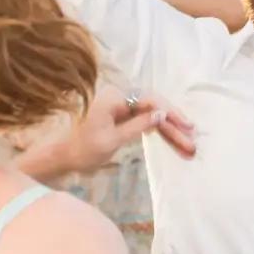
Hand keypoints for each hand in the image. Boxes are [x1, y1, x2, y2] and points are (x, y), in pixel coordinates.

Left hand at [64, 87, 197, 171]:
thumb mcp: (112, 140)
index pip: (149, 101)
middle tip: (192, 137)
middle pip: (153, 106)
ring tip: (187, 142)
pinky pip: (143, 120)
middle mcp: (119, 97)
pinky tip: (172, 137)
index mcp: (114, 97)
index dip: (170, 113)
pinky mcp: (120, 117)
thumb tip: (161, 115)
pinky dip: (157, 130)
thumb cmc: (82, 149)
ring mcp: (120, 106)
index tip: (187, 126)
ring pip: (151, 114)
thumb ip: (138, 126)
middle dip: (173, 123)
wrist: (60, 157)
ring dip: (168, 128)